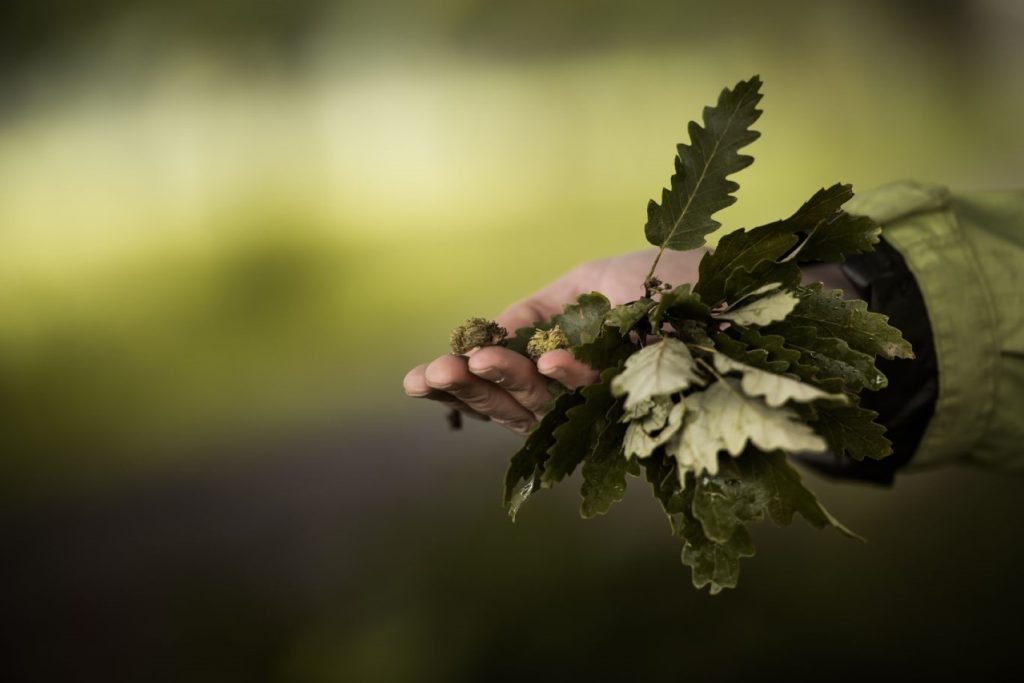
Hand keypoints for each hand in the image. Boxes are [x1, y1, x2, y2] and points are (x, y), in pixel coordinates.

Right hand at [402, 248, 701, 433]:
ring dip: (504, 384)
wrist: (737, 284)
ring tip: (469, 362)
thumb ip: (541, 309)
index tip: (415, 379)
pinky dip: (571, 379)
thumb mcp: (590, 282)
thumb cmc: (666, 279)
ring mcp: (606, 403)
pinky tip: (547, 359)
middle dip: (468, 389)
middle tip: (430, 375)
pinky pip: (595, 401)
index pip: (500, 378)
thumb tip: (492, 328)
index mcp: (560, 358)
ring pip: (540, 408)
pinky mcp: (639, 411)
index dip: (458, 380)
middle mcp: (576, 388)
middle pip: (509, 401)